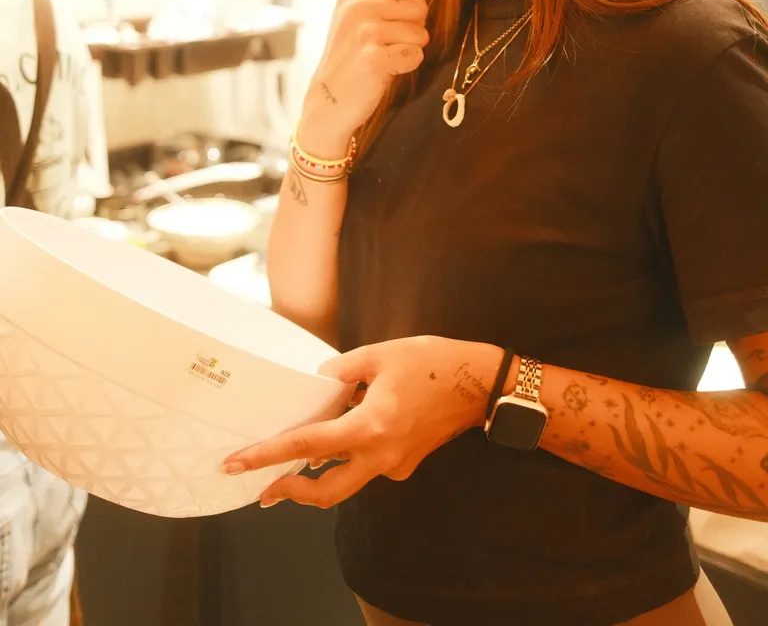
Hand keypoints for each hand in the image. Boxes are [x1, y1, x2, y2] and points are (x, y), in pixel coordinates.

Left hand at [222, 336, 501, 508]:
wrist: (480, 383)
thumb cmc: (433, 363)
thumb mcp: (380, 354)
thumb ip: (342, 370)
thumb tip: (319, 382)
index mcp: (370, 426)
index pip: (307, 446)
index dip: (267, 455)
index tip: (237, 464)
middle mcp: (381, 456)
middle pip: (325, 492)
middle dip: (289, 493)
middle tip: (261, 489)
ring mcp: (395, 465)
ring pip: (346, 484)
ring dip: (316, 479)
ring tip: (290, 467)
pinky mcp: (405, 464)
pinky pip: (367, 467)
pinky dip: (346, 459)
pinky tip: (339, 438)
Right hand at [298, 0, 427, 152]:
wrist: (329, 99)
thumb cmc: (344, 54)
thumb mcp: (343, 13)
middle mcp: (361, 3)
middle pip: (419, 6)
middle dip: (411, 31)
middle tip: (382, 45)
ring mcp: (366, 28)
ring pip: (421, 32)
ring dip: (409, 50)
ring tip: (382, 58)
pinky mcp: (374, 55)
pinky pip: (415, 55)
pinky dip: (406, 68)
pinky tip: (383, 72)